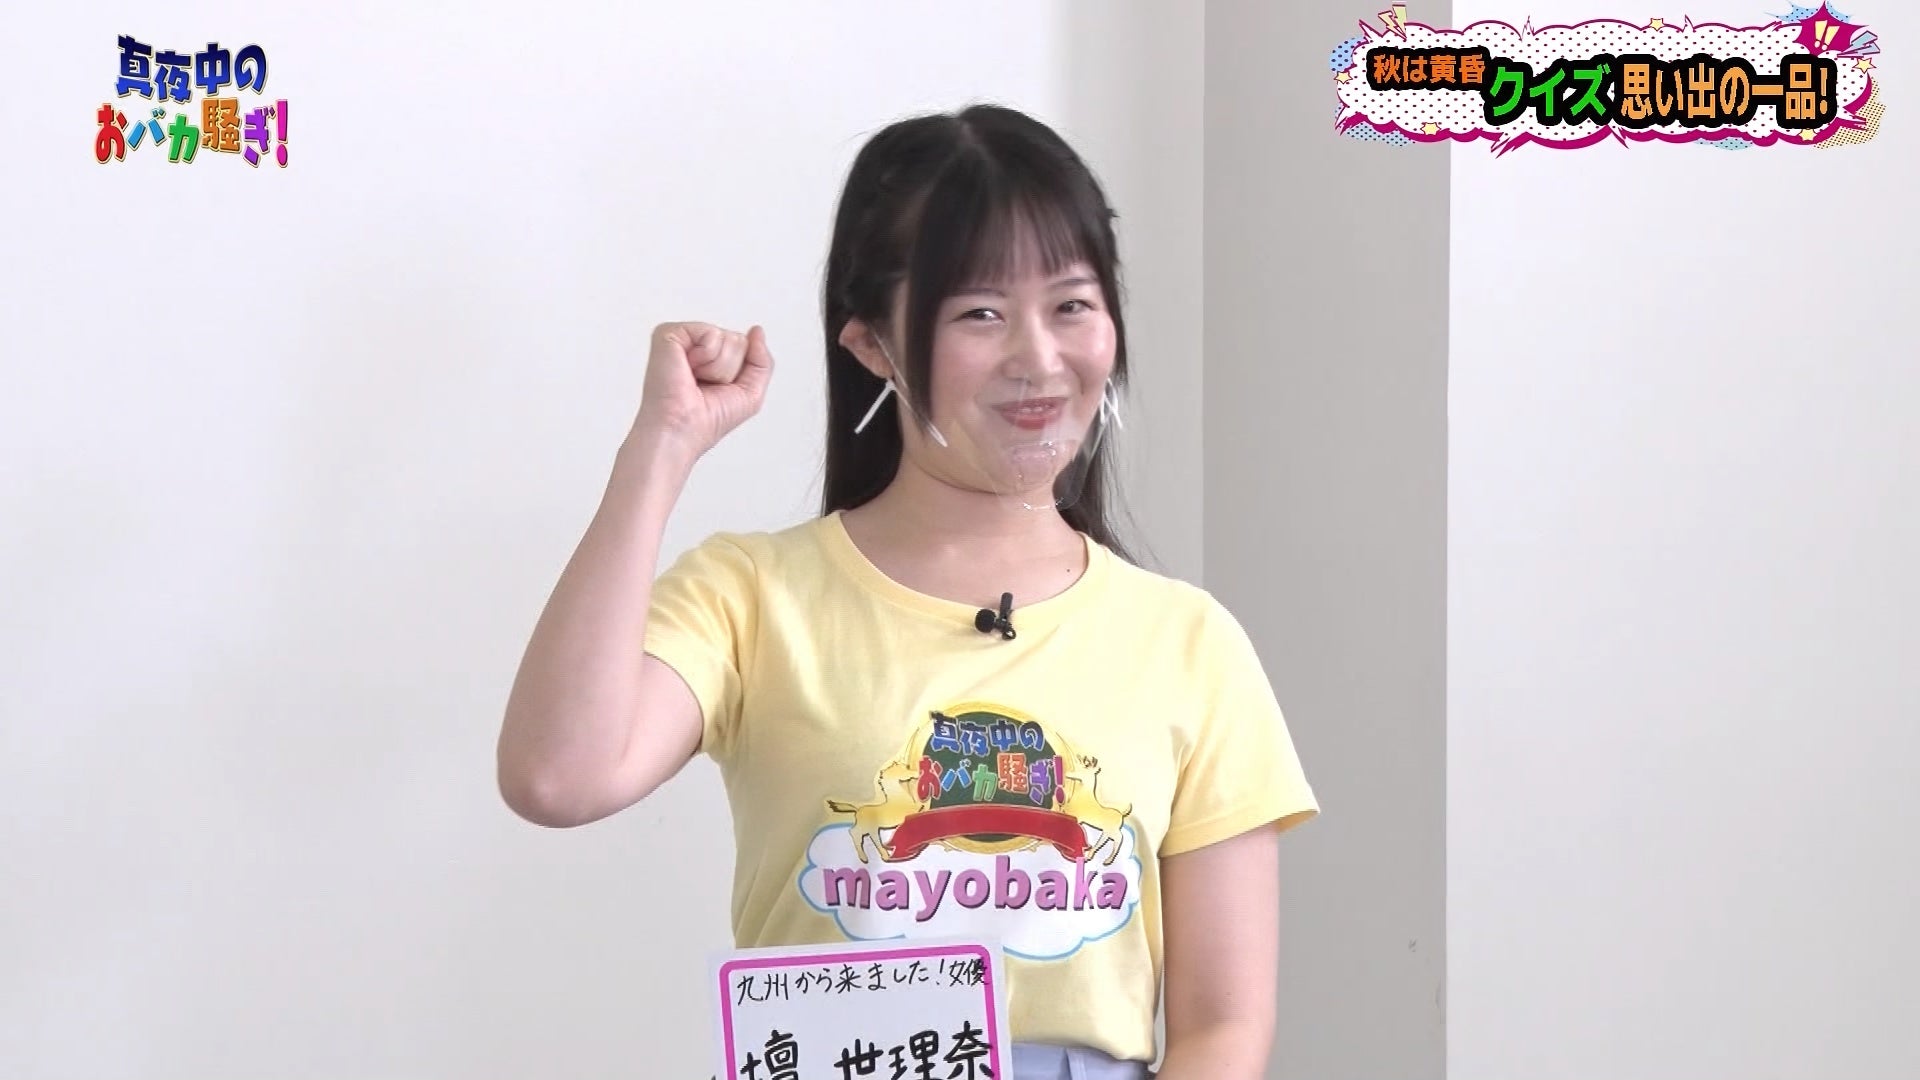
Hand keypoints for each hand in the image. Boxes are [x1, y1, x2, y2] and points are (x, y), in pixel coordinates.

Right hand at [629, 321, 774, 459]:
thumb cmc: (708, 420)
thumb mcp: (751, 393)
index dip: (739, 372)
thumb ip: (761, 361)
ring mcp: (683, 339)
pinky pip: (710, 333)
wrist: (683, 428)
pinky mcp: (670, 333)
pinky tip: (688, 369)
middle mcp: (696, 347)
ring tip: (695, 380)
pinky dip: (706, 356)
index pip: (744, 347)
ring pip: (728, 338)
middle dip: (730, 369)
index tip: (717, 390)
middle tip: (705, 386)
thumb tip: (757, 331)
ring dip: (718, 367)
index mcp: (711, 359)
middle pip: (739, 341)